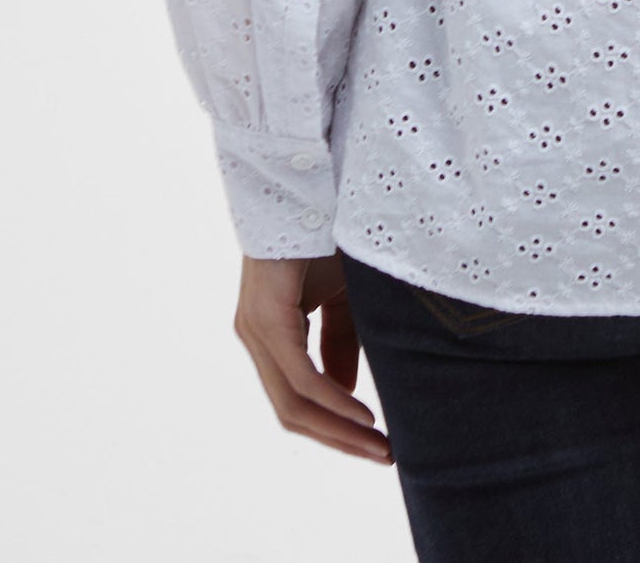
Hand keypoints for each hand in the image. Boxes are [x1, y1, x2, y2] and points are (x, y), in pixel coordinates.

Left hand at [234, 253, 391, 463]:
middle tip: (383, 457)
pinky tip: (361, 415)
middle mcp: (256, 337)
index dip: (336, 428)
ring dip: (338, 430)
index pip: (299, 400)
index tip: (376, 445)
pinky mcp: (266, 319)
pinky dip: (331, 402)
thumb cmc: (326, 233)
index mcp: (271, 333)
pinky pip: (299, 376)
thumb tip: (347, 393)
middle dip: (340, 440)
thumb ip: (341, 343)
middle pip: (294, 413)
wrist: (311, 182)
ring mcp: (256, 330)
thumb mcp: (341, 296)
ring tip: (378, 445)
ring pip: (293, 403)